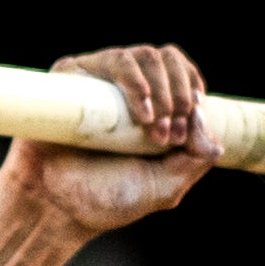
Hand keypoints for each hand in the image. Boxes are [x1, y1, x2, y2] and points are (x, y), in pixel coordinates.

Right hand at [6, 42, 220, 235]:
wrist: (56, 209)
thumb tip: (208, 121)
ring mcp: (99, 81)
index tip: (187, 127)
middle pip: (167, 59)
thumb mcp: (166, 186)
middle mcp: (126, 89)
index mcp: (151, 106)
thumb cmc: (106, 199)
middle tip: (171, 133)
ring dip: (161, 89)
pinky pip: (114, 61)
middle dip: (179, 94)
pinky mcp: (73, 79)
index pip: (182, 74)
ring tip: (153, 126)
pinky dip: (135, 81)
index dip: (192, 91)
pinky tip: (143, 111)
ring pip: (144, 56)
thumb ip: (196, 159)